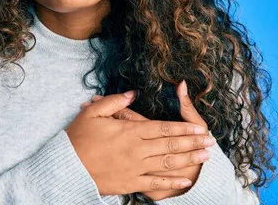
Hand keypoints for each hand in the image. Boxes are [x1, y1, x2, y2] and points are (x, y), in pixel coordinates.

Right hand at [66, 90, 210, 195]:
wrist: (66, 168)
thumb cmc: (78, 138)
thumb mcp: (93, 113)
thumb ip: (115, 102)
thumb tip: (133, 94)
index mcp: (129, 132)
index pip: (163, 128)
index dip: (184, 128)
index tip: (201, 127)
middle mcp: (136, 150)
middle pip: (170, 145)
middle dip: (193, 143)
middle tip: (211, 141)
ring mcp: (134, 168)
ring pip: (167, 163)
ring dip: (188, 159)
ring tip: (205, 156)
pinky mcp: (130, 183)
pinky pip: (155, 183)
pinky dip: (171, 183)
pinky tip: (185, 181)